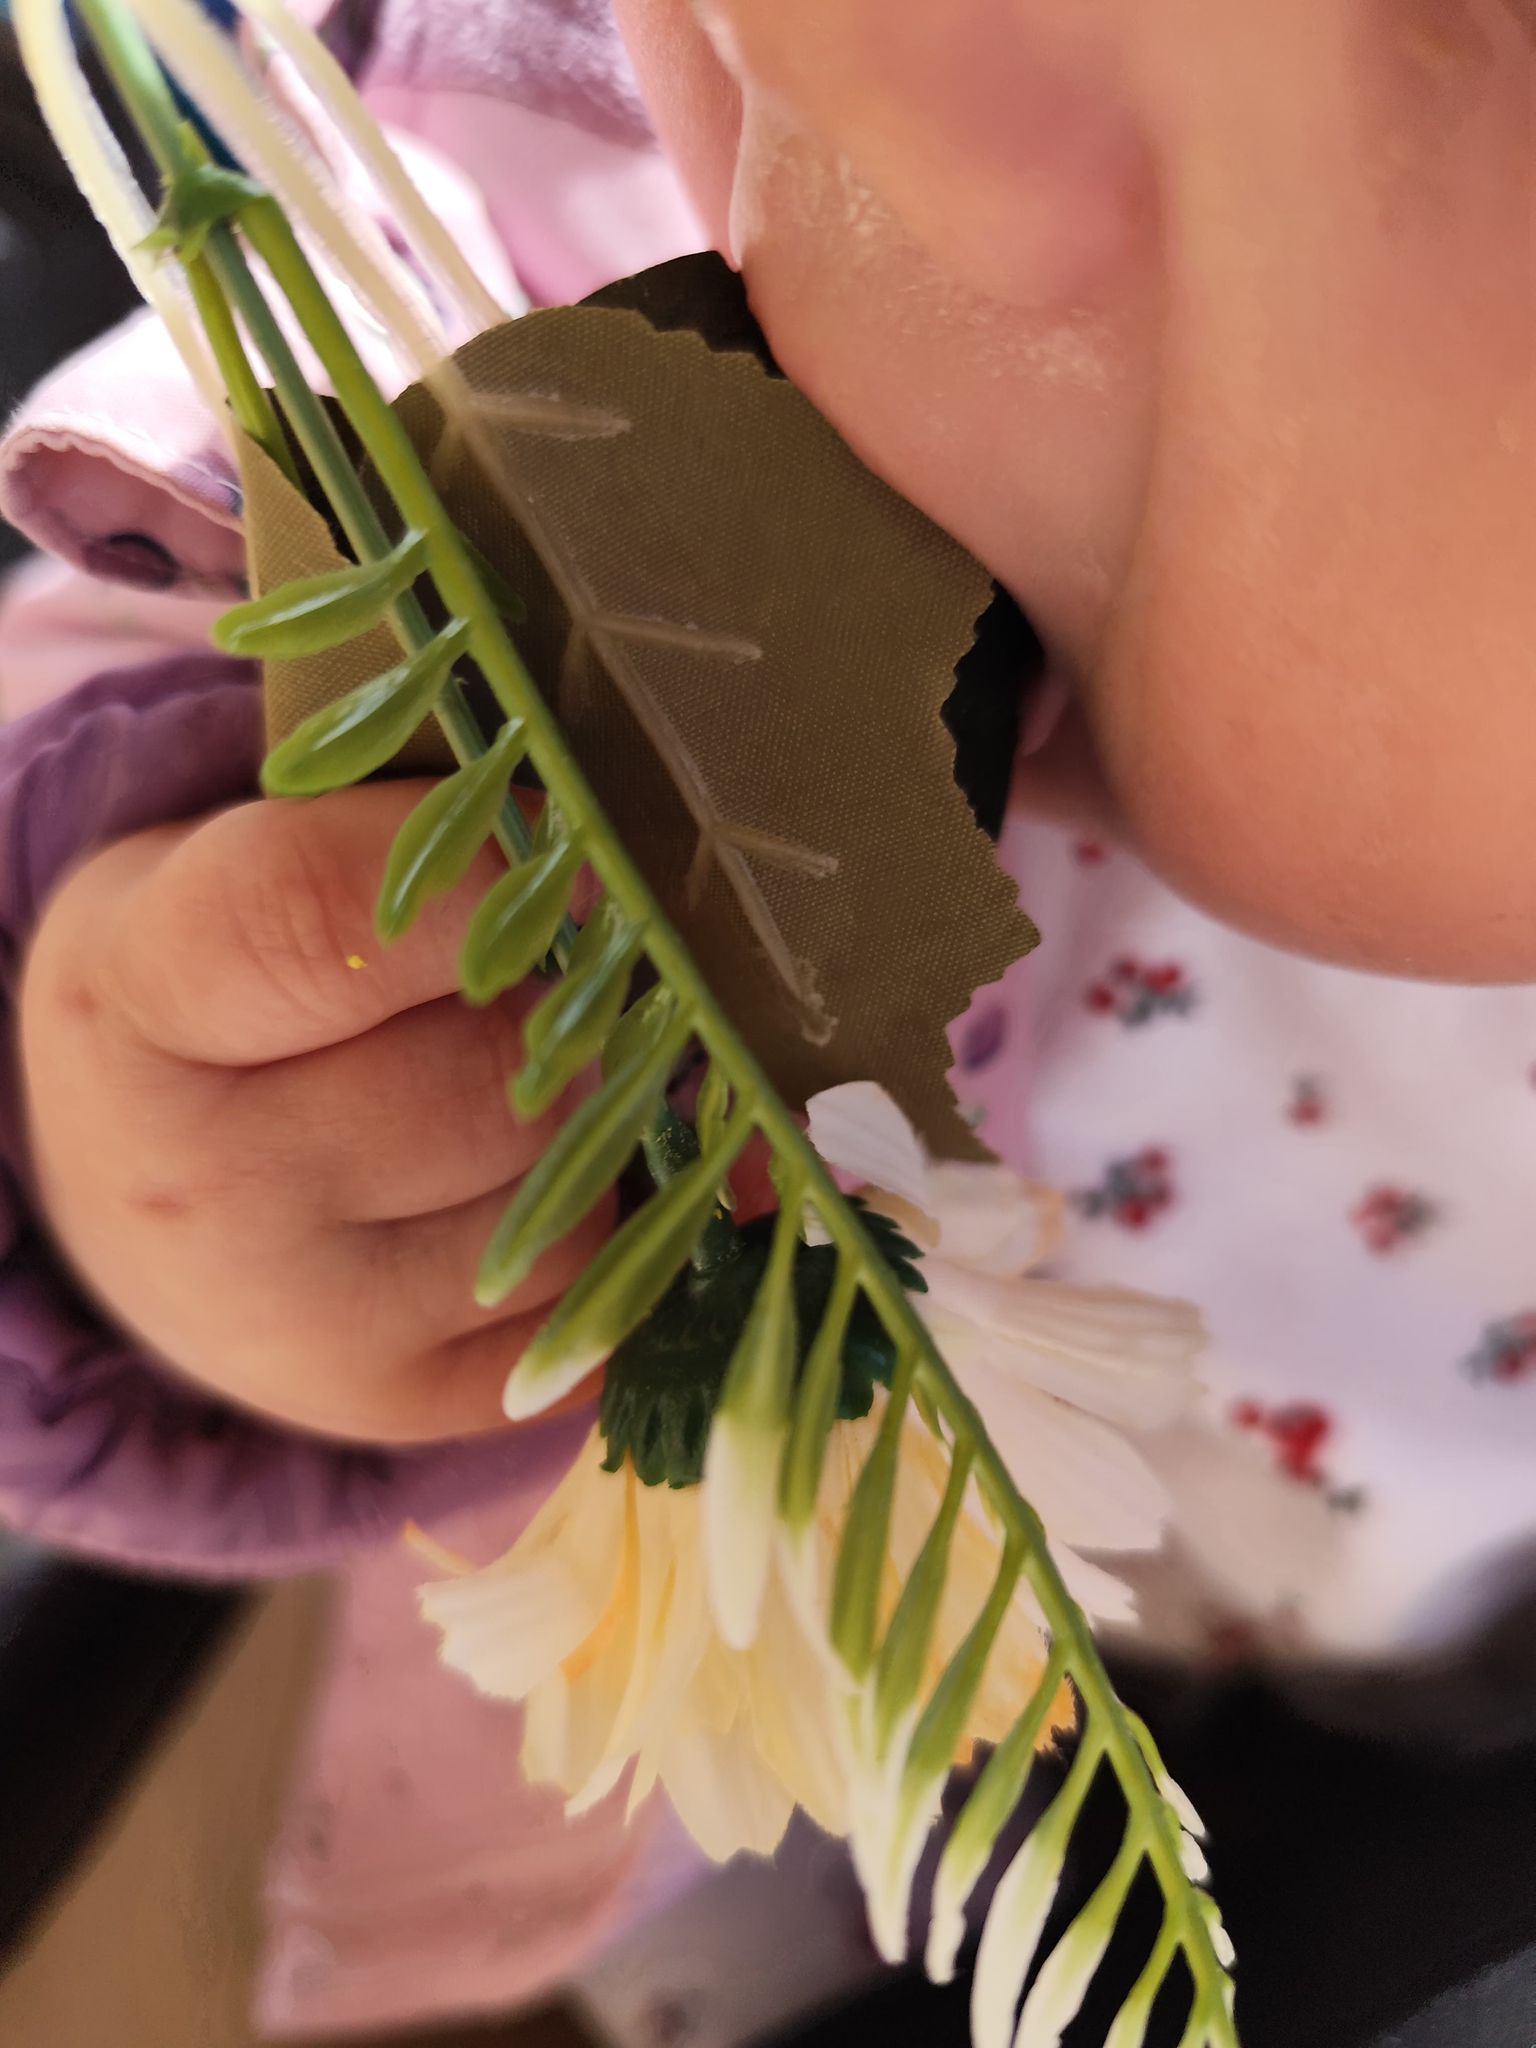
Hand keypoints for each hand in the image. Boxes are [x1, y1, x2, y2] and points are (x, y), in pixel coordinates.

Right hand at [20, 783, 610, 1443]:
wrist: (139, 1188)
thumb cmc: (223, 994)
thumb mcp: (235, 863)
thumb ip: (408, 843)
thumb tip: (628, 875)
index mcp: (137, 1005)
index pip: (315, 918)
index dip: (472, 875)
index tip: (552, 852)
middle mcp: (202, 1194)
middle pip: (491, 1075)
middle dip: (543, 1016)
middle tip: (511, 989)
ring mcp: (300, 1330)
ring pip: (570, 1197)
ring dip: (578, 1133)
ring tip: (488, 1095)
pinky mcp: (404, 1406)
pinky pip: (602, 1298)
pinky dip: (604, 1234)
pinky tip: (519, 1191)